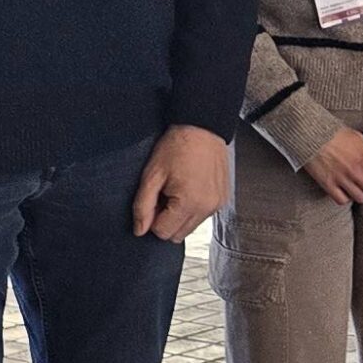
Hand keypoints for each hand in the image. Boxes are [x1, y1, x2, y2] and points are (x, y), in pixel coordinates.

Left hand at [132, 124, 228, 240]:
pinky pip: (202, 216)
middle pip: (177, 235)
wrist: (203, 127)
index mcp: (189, 203)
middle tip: (164, 194)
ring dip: (180, 215)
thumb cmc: (177, 146)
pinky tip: (190, 186)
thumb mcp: (152, 174)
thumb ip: (143, 205)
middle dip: (167, 220)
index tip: (155, 198)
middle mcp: (207, 208)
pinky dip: (193, 208)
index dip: (153, 218)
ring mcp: (217, 205)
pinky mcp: (223, 199)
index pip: (163, 233)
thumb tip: (140, 231)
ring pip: (190, 227)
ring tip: (178, 189)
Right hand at [303, 129, 362, 205]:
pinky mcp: (328, 185)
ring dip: (361, 194)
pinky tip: (344, 191)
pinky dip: (345, 198)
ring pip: (360, 198)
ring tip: (358, 187)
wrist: (310, 135)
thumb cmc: (334, 132)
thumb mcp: (357, 137)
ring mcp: (343, 180)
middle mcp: (358, 171)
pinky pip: (342, 200)